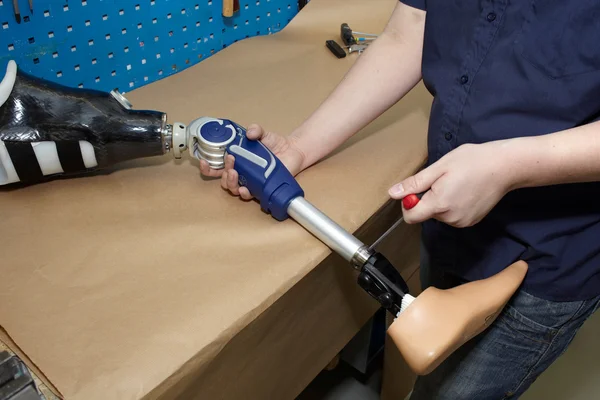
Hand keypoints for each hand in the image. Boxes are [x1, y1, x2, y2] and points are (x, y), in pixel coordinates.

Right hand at [199, 124, 305, 199]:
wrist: (292, 150)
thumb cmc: (275, 144)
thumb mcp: (263, 133)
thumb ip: (255, 130)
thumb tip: (250, 132)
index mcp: (237, 160)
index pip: (217, 167)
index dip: (207, 167)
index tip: (203, 161)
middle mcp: (241, 172)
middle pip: (223, 179)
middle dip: (223, 172)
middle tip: (231, 161)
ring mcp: (250, 181)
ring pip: (233, 188)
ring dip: (230, 182)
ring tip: (235, 173)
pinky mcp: (261, 188)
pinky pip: (250, 195)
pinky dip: (245, 193)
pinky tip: (245, 189)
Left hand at [388, 141, 515, 226]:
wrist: (504, 167)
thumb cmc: (472, 161)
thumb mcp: (439, 168)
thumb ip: (415, 183)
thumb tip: (393, 193)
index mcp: (439, 205)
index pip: (410, 217)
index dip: (408, 203)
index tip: (418, 189)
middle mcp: (450, 219)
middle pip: (425, 215)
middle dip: (427, 199)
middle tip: (442, 180)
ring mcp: (463, 222)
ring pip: (439, 216)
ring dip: (440, 202)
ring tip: (456, 184)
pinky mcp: (472, 221)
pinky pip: (452, 217)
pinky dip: (453, 206)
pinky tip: (464, 191)